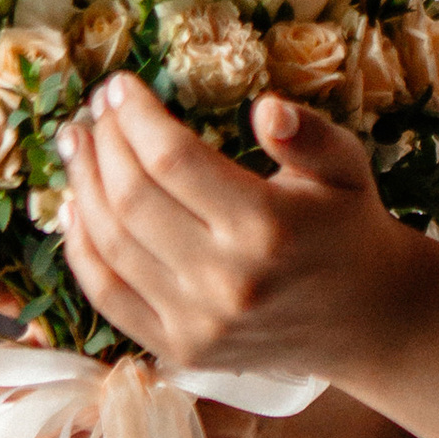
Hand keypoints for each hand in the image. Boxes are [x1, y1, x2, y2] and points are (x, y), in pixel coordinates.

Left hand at [60, 74, 411, 379]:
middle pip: (132, 199)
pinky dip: (81, 250)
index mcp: (267, 227)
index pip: (173, 160)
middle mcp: (227, 279)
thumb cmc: (346, 227)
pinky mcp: (180, 350)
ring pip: (110, 245)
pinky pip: (108, 296)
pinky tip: (73, 208)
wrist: (365, 319)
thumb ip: (309, 134)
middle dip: (103, 144)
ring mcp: (198, 323)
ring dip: (82, 188)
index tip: (120, 87)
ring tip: (76, 146)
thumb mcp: (347, 167)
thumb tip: (264, 108)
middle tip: (95, 111)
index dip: (136, 117)